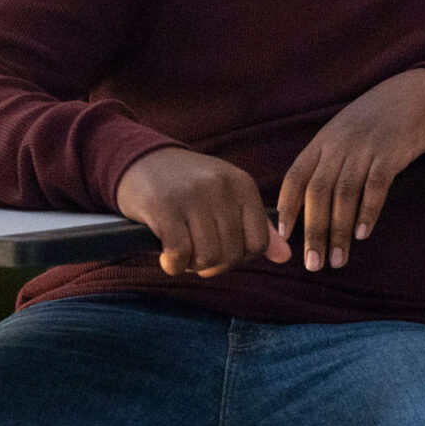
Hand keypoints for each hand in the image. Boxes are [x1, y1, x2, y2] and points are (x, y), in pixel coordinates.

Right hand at [118, 147, 288, 277]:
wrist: (139, 159)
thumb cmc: (188, 186)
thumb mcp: (227, 197)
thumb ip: (256, 226)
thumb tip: (285, 257)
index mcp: (243, 185)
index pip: (258, 243)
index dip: (240, 259)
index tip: (221, 255)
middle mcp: (221, 187)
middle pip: (232, 254)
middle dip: (214, 266)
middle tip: (196, 258)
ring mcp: (192, 195)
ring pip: (208, 256)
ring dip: (193, 266)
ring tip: (182, 256)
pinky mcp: (163, 206)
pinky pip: (179, 253)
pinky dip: (173, 264)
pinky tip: (166, 258)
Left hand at [274, 68, 424, 270]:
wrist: (413, 97)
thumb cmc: (374, 123)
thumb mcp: (342, 136)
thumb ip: (326, 164)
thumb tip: (310, 204)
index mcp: (322, 143)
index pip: (296, 177)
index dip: (287, 208)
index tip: (284, 237)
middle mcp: (338, 146)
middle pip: (318, 193)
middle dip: (314, 232)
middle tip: (313, 264)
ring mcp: (364, 150)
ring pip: (344, 195)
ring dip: (339, 231)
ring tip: (338, 259)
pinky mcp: (390, 155)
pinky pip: (375, 187)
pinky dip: (367, 212)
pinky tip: (362, 234)